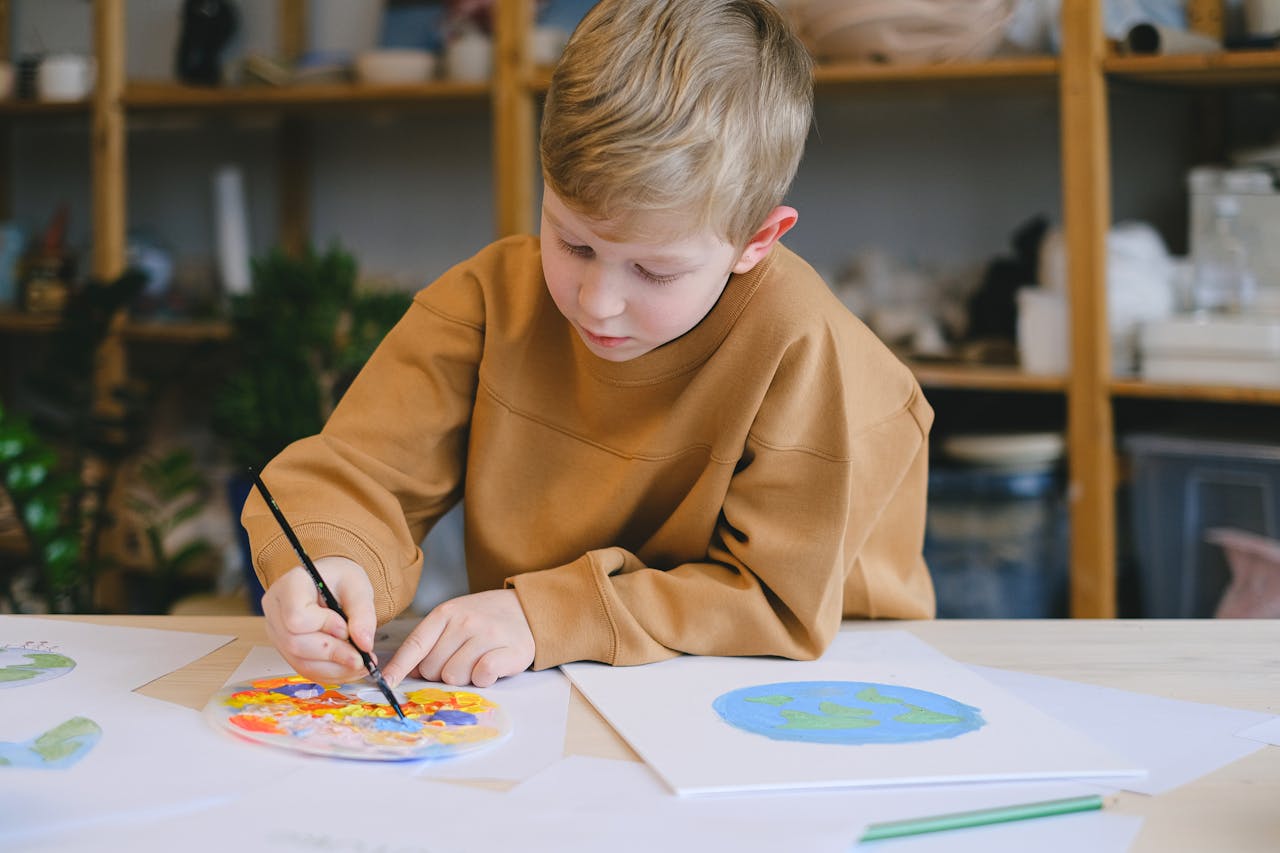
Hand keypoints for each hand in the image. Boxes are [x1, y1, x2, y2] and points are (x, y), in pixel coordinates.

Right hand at [262, 556, 377, 683]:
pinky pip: (304, 669)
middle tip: (360, 656)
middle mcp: (276, 610)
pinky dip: (329, 672)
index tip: (345, 627)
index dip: (324, 626)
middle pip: (295, 643)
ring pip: (299, 661)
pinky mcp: (285, 649)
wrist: (330, 583)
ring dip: (333, 668)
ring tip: (359, 664)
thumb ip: (363, 615)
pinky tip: (347, 667)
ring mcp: (277, 632)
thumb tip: (364, 645)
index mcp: (290, 586)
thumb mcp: (357, 587)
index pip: (297, 616)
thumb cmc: (340, 580)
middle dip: (332, 653)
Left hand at [382, 589, 534, 687]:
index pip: (415, 644)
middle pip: (433, 669)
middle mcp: (465, 621)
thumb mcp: (454, 619)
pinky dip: (482, 679)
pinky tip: (490, 668)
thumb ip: (431, 641)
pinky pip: (481, 677)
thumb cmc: (485, 618)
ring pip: (455, 676)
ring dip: (463, 677)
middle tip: (460, 661)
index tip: (385, 685)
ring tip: (476, 662)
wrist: (528, 610)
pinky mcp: (509, 650)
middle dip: (441, 673)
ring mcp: (487, 634)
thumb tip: (406, 671)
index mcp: (446, 613)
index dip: (398, 668)